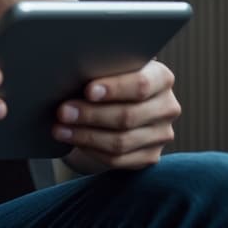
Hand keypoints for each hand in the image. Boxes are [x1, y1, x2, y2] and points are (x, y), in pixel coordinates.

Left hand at [54, 59, 180, 170]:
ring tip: (60, 129)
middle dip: (91, 114)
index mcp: (161, 78)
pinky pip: (118, 159)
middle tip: (63, 111)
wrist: (114, 103)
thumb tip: (72, 70)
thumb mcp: (108, 68)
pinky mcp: (150, 156)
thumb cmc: (106, 79)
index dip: (114, 89)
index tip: (88, 91)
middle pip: (128, 116)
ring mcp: (161, 134)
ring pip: (121, 141)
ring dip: (85, 135)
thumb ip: (100, 68)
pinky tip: (73, 140)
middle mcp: (167, 107)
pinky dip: (91, 150)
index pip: (141, 84)